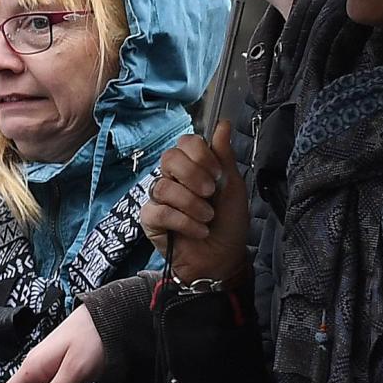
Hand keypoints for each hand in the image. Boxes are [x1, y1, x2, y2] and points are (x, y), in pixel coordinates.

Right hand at [140, 122, 247, 287]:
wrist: (223, 258)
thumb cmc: (229, 223)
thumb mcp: (233, 186)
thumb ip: (224, 156)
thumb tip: (222, 124)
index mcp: (194, 167)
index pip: (185, 142)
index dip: (201, 155)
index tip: (218, 174)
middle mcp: (173, 178)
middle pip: (169, 158)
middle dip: (194, 176)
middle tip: (211, 193)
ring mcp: (159, 198)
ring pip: (164, 186)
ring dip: (193, 205)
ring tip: (208, 217)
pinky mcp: (150, 219)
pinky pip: (159, 211)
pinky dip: (184, 222)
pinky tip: (198, 231)